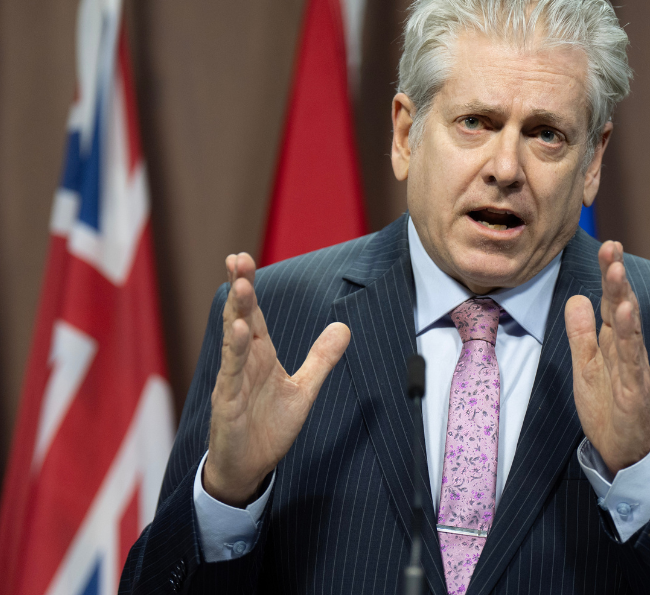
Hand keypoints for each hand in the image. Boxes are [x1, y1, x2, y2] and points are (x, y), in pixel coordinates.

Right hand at [204, 253, 350, 506]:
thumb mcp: (304, 389)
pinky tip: (239, 330)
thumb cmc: (268, 427)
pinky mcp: (227, 401)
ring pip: (233, 339)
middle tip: (237, 258)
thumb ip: (321, 358)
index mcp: (260, 355)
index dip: (250, 287)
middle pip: (241, 317)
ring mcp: (232, 380)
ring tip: (238, 285)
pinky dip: (235, 351)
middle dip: (239, 288)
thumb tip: (344, 327)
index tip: (244, 258)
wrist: (248, 469)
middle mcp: (244, 362)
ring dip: (236, 312)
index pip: (255, 314)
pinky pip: (232, 372)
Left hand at [565, 241, 649, 475]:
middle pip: (623, 306)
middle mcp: (628, 348)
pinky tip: (627, 315)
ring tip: (617, 272)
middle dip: (617, 275)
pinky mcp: (635, 389)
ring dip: (624, 298)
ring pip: (629, 328)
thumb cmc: (606, 405)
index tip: (607, 244)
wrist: (621, 448)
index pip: (612, 301)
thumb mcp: (586, 364)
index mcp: (614, 341)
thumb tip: (578, 296)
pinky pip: (632, 359)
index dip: (609, 273)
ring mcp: (634, 368)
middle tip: (612, 246)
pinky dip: (630, 336)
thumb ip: (582, 332)